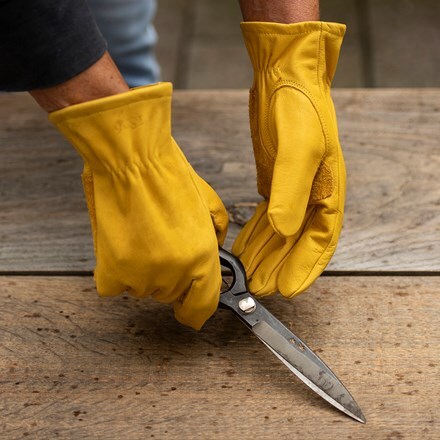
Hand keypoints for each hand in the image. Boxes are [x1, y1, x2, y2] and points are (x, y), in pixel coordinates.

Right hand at [50, 82, 227, 329]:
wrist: (131, 159)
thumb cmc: (169, 176)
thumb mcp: (210, 205)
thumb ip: (214, 237)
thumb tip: (212, 253)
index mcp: (202, 257)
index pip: (202, 305)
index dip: (195, 312)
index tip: (190, 314)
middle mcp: (174, 273)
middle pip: (170, 295)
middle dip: (170, 275)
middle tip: (160, 242)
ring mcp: (142, 275)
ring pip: (143, 290)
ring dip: (143, 272)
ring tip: (140, 236)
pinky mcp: (111, 271)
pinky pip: (115, 287)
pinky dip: (117, 272)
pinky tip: (121, 247)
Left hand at [233, 21, 345, 296]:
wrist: (283, 78)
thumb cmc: (297, 108)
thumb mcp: (297, 147)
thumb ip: (291, 190)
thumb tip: (284, 231)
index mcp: (327, 190)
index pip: (320, 239)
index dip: (305, 267)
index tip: (287, 289)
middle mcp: (312, 194)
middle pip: (297, 241)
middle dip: (280, 267)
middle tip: (259, 288)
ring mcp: (292, 190)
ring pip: (280, 233)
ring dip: (265, 255)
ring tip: (248, 275)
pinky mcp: (274, 182)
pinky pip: (266, 217)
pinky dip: (255, 235)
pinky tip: (244, 248)